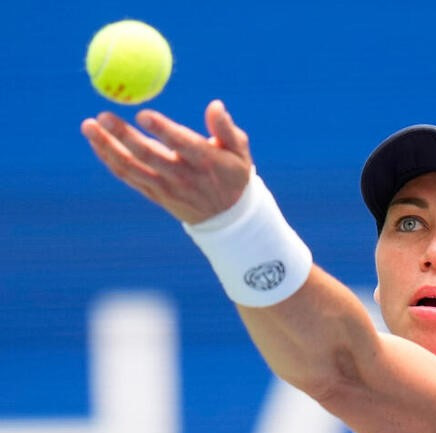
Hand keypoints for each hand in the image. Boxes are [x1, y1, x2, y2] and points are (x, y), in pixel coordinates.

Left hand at [81, 99, 251, 223]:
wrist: (227, 217)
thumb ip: (226, 128)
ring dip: (107, 148)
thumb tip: (215, 105)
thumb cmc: (233, 174)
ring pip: (131, 168)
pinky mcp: (154, 194)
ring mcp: (166, 188)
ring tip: (88, 125)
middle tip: (103, 115)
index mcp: (206, 162)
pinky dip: (109, 160)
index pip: (182, 145)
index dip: (162, 130)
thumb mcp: (240, 151)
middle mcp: (183, 176)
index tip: (143, 114)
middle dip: (123, 136)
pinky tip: (96, 143)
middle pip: (148, 156)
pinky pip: (127, 176)